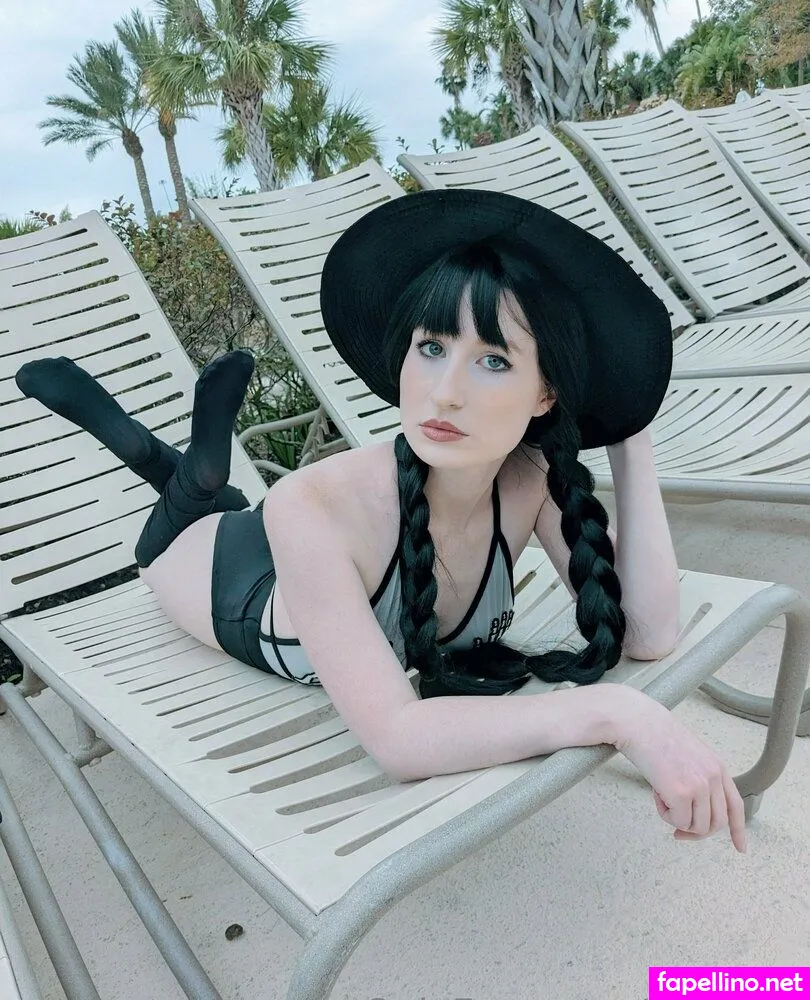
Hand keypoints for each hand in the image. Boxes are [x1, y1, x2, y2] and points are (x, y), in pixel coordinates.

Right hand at [614, 694, 747, 852]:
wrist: (639, 723)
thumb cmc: (655, 735)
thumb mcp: (689, 755)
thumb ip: (699, 778)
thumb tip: (694, 809)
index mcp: (717, 767)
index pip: (735, 805)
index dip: (738, 830)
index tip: (740, 848)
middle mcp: (713, 777)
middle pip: (716, 823)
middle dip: (696, 832)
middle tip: (678, 829)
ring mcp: (699, 786)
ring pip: (698, 827)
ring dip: (678, 821)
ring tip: (663, 798)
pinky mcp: (681, 793)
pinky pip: (678, 822)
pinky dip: (665, 816)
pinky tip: (657, 795)